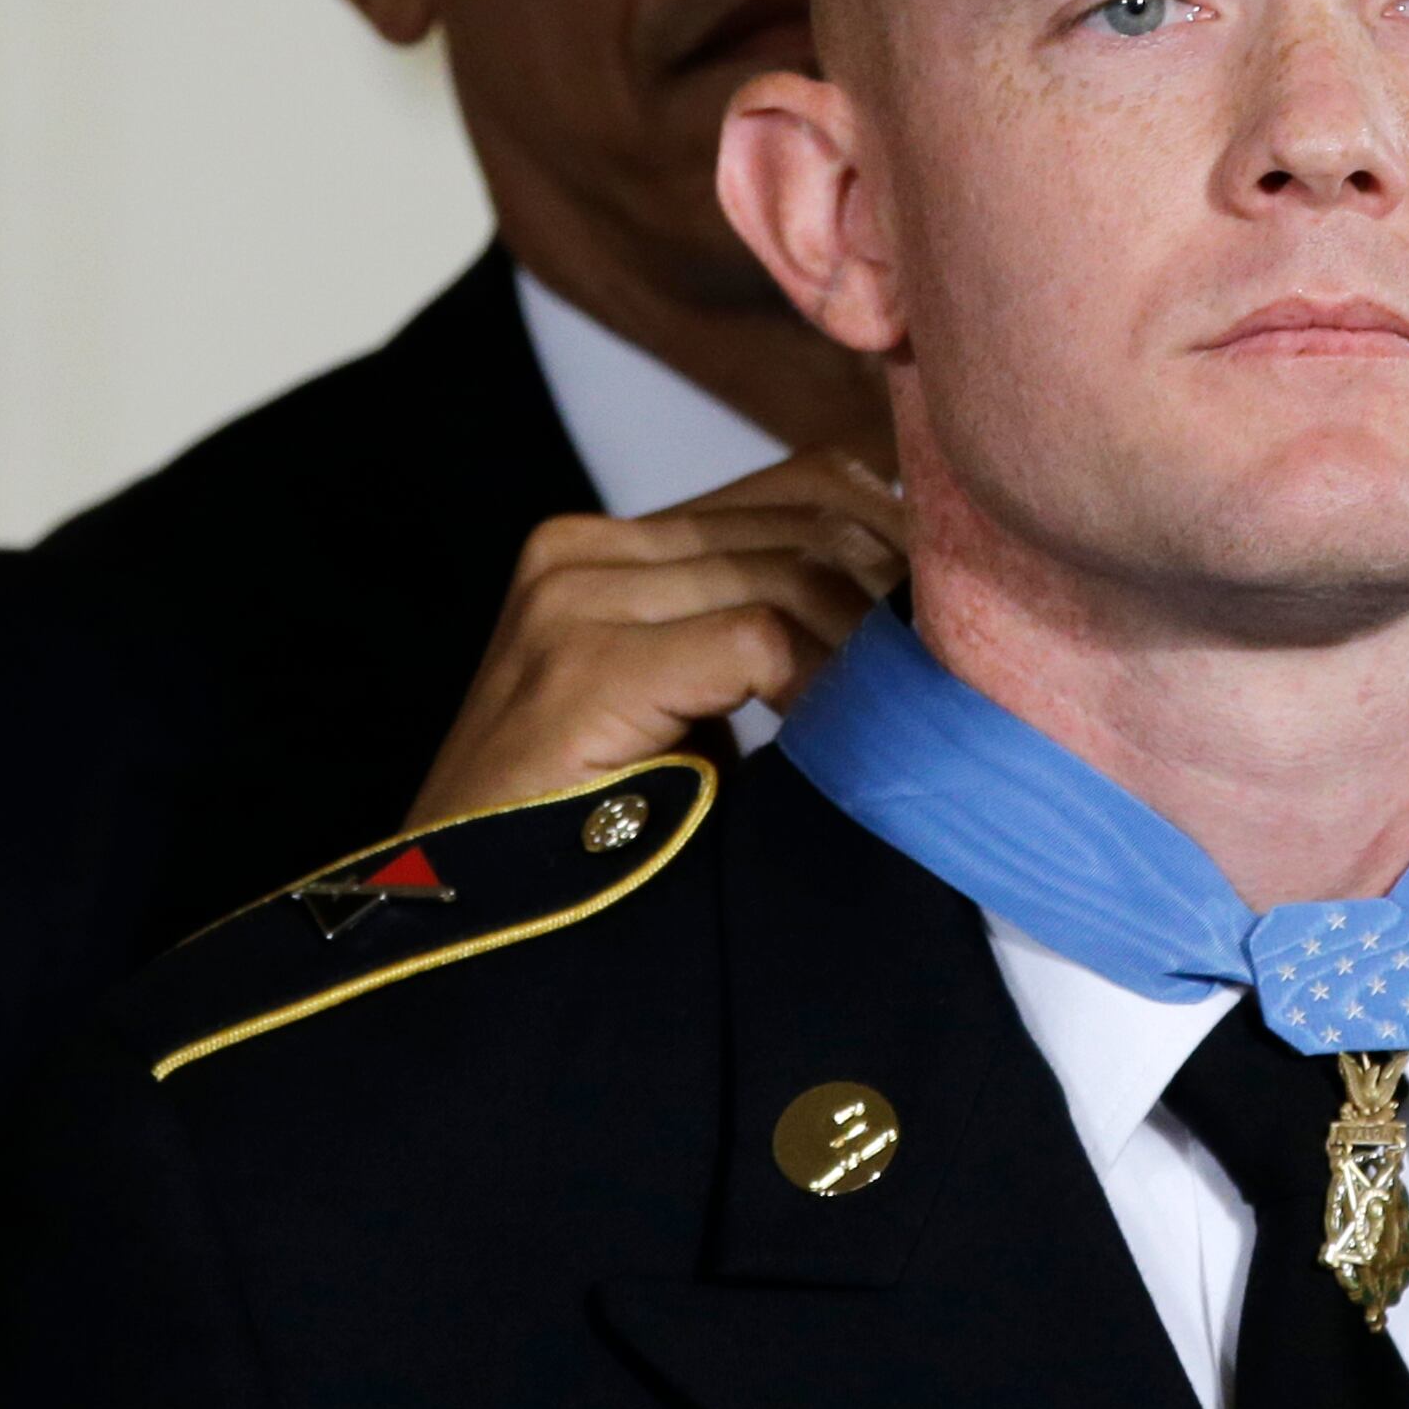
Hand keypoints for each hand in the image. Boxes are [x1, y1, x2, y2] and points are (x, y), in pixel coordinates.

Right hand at [403, 449, 907, 828]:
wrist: (454, 924)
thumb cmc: (590, 836)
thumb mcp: (687, 709)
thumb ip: (761, 636)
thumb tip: (912, 611)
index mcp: (604, 546)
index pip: (801, 485)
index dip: (896, 537)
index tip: (953, 615)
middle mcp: (581, 551)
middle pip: (808, 516)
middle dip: (897, 586)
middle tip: (952, 664)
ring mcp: (573, 600)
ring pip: (794, 572)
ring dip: (869, 646)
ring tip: (909, 712)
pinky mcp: (584, 664)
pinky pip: (761, 637)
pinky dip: (826, 687)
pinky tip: (842, 742)